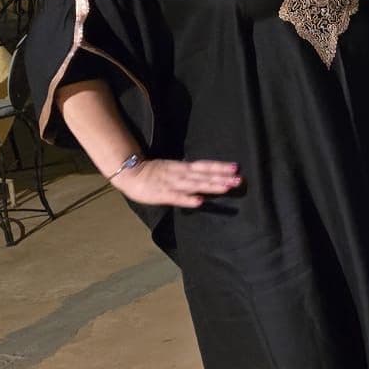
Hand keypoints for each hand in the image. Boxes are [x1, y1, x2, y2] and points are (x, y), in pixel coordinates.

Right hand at [111, 158, 240, 207]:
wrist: (129, 173)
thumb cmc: (153, 173)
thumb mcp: (174, 169)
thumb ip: (190, 174)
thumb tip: (208, 178)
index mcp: (183, 168)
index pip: (204, 166)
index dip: (220, 167)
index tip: (236, 168)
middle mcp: (180, 174)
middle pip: (203, 175)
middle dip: (221, 178)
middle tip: (239, 180)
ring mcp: (172, 183)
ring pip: (194, 184)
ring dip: (210, 186)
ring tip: (226, 188)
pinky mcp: (162, 194)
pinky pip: (177, 197)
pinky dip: (188, 199)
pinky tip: (200, 202)